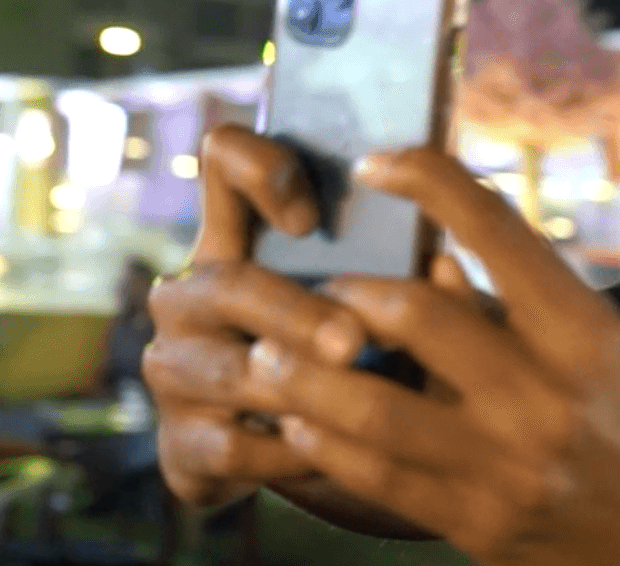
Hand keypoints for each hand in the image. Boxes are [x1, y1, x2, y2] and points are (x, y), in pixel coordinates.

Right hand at [142, 125, 369, 507]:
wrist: (316, 459)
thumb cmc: (362, 360)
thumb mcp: (380, 308)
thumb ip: (401, 274)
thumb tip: (444, 265)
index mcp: (241, 238)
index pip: (224, 161)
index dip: (259, 171)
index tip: (310, 218)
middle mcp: (192, 294)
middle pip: (229, 282)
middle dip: (297, 312)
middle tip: (353, 342)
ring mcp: (176, 367)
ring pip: (230, 371)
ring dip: (300, 388)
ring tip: (359, 402)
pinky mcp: (178, 443)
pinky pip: (228, 447)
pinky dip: (286, 454)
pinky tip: (331, 456)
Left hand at [249, 148, 619, 565]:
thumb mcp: (606, 350)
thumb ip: (521, 309)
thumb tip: (428, 266)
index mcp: (585, 331)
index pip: (496, 229)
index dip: (427, 180)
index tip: (376, 162)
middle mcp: (547, 393)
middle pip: (416, 316)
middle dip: (347, 296)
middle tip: (318, 291)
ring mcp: (510, 466)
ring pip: (372, 408)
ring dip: (304, 375)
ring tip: (273, 356)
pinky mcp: (479, 525)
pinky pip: (375, 478)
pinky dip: (324, 444)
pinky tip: (302, 425)